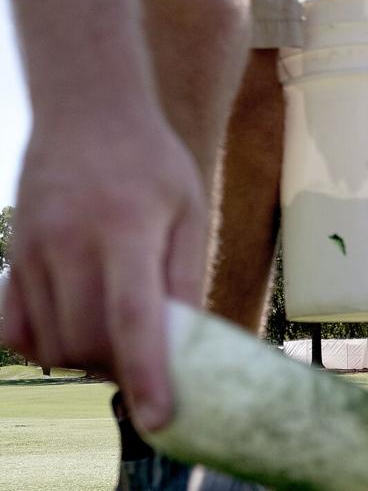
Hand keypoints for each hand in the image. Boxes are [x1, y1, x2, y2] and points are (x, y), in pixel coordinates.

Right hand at [1, 117, 207, 431]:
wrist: (87, 110)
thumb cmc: (152, 162)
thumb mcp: (188, 210)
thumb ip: (184, 276)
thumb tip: (184, 344)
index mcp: (124, 230)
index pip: (132, 321)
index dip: (146, 376)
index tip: (157, 420)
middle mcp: (68, 243)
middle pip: (88, 341)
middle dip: (121, 367)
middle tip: (151, 357)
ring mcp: (31, 251)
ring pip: (53, 343)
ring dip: (89, 359)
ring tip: (121, 335)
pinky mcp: (12, 257)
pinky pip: (18, 329)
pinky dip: (47, 345)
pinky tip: (78, 325)